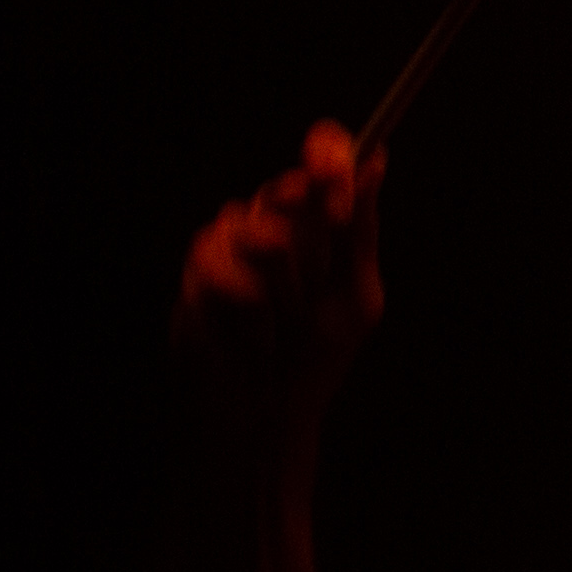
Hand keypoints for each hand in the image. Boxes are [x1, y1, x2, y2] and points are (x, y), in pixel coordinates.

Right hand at [174, 121, 385, 417]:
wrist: (266, 419)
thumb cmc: (315, 360)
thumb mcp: (355, 298)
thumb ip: (360, 232)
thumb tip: (374, 160)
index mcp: (318, 219)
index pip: (321, 155)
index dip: (327, 152)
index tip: (338, 172)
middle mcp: (273, 222)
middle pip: (286, 186)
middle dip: (312, 235)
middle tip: (323, 272)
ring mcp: (231, 245)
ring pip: (257, 232)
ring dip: (283, 293)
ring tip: (285, 327)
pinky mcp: (196, 273)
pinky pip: (221, 269)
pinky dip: (249, 314)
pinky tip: (254, 341)